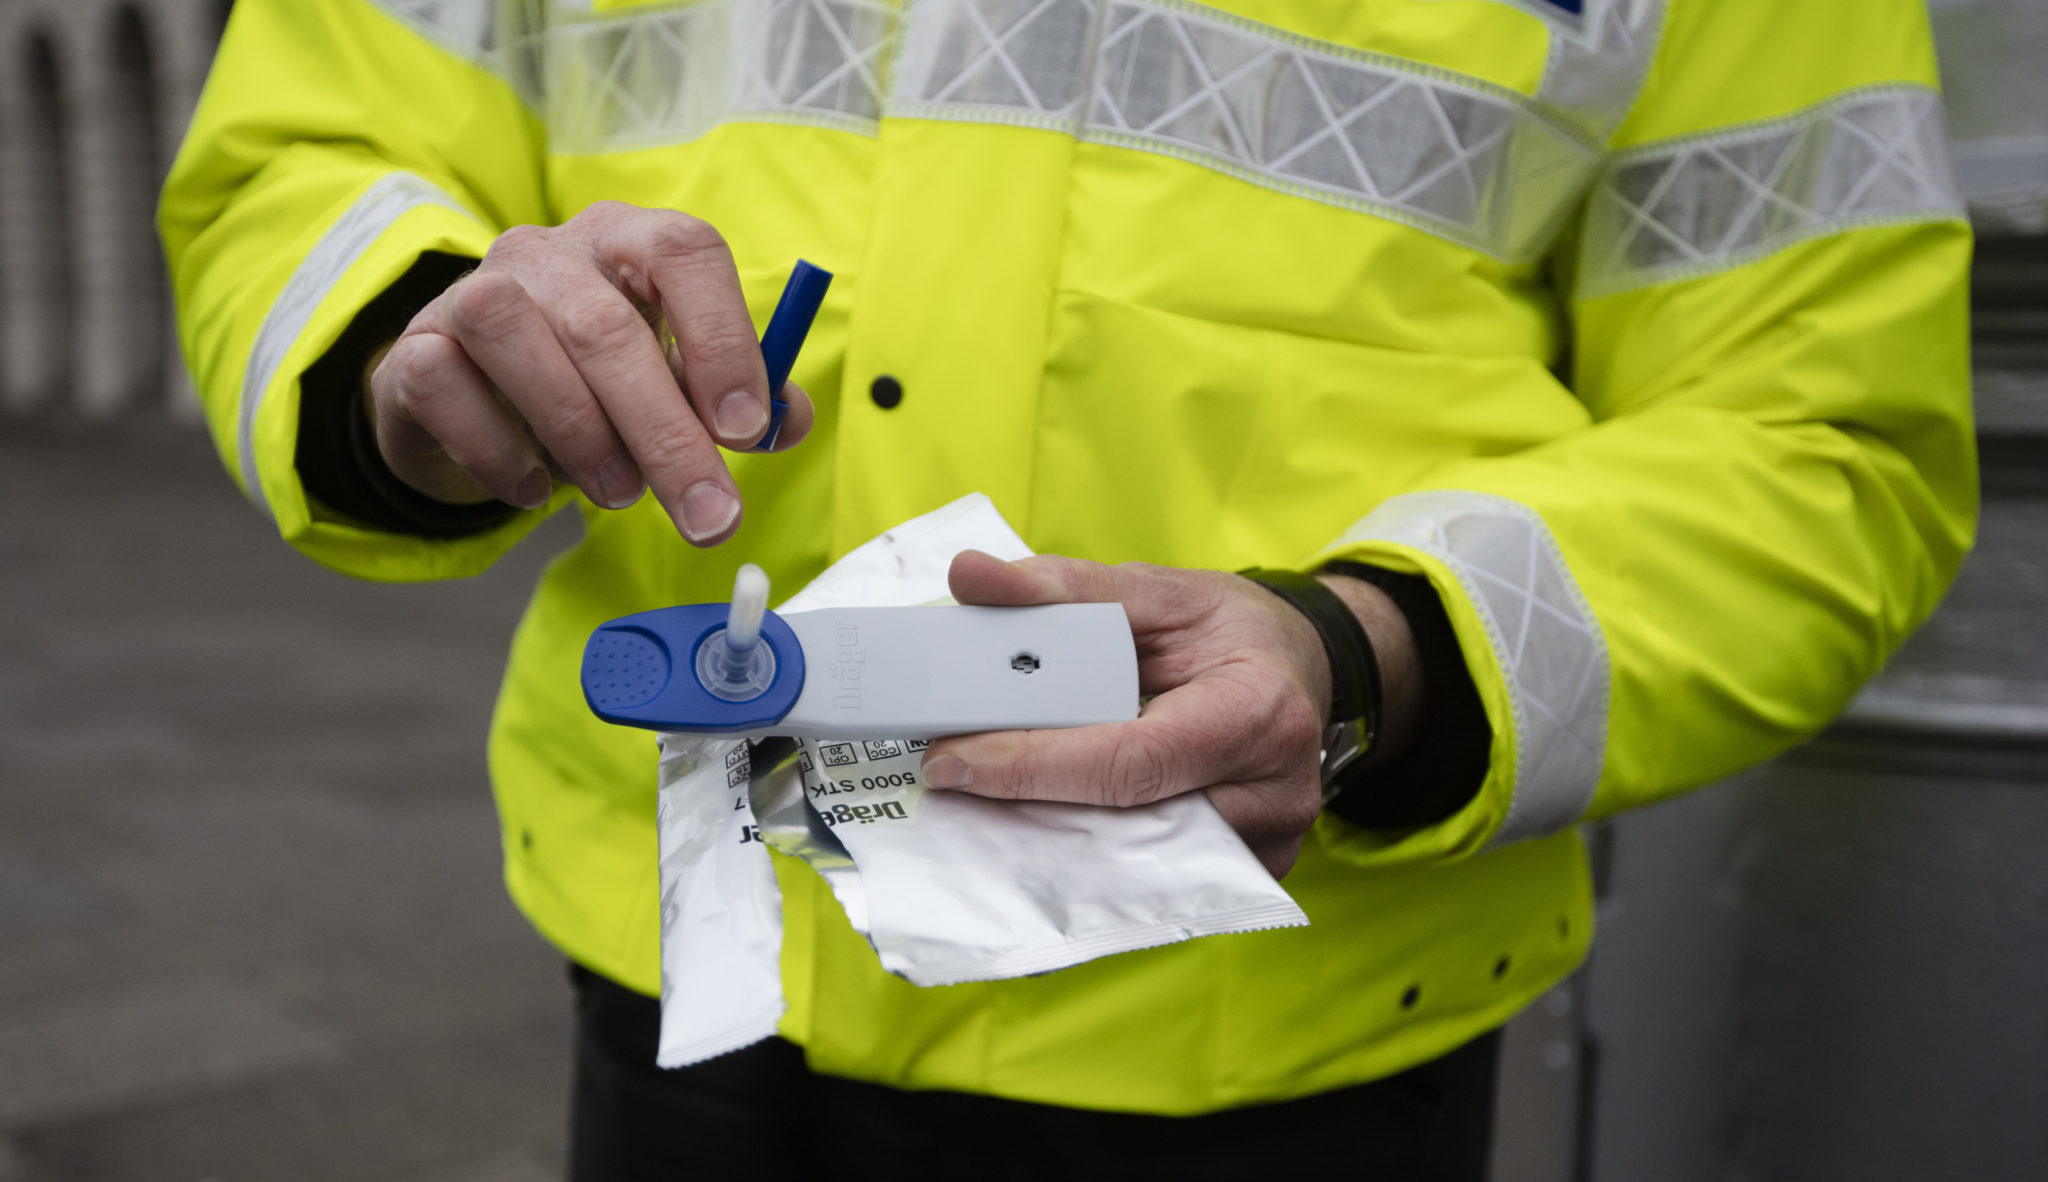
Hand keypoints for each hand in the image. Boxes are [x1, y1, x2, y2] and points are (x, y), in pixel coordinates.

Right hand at [367, 201, 812, 544]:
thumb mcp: (673, 386)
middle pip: (606, 325)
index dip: (722, 339)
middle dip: (667, 435)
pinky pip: (443, 385)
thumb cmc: (593, 386)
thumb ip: (738, 402)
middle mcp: (548, 251)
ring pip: (516, 336)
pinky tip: (532, 490)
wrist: (472, 404)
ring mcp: (472, 290)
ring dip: (580, 431)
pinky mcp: (414, 347)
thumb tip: (787, 421)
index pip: (685, 252)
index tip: (745, 430)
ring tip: (618, 492)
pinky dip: (496, 449)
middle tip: (706, 515)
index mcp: (629, 242)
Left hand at [919, 552, 1422, 876]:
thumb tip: (971, 577)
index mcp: (1255, 710)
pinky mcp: (1245, 880)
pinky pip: (1149, 885)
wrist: (1302, 674)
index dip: (1034, 766)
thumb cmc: (1231, 634)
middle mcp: (1272, 793)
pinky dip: (1085, 861)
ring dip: (1045, 844)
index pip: (1130, 759)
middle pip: (1123, 825)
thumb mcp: (1160, 592)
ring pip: (1130, 870)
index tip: (951, 761)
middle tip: (946, 786)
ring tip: (976, 810)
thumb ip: (1066, 587)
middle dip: (1024, 809)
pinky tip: (1034, 832)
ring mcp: (1264, 849)